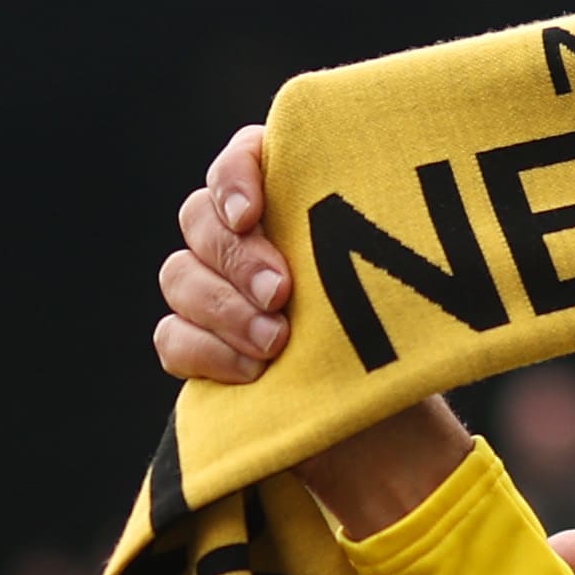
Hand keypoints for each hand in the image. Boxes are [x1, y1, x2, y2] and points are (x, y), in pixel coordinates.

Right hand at [166, 120, 477, 534]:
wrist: (388, 415)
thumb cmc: (399, 329)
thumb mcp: (401, 274)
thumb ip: (377, 224)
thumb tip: (389, 182)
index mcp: (288, 198)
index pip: (240, 159)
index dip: (234, 177)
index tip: (253, 213)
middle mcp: (243, 236)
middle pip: (200, 218)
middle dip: (238, 257)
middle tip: (282, 293)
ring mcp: (212, 290)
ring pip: (180, 276)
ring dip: (225, 309)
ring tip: (277, 342)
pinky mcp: (197, 344)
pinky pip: (173, 336)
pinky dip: (208, 352)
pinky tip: (253, 372)